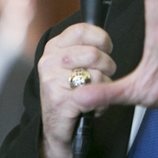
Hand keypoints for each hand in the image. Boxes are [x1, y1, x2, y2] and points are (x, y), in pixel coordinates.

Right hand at [37, 22, 115, 157]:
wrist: (55, 127)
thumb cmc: (69, 93)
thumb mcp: (72, 64)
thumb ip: (84, 48)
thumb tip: (106, 39)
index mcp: (53, 47)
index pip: (82, 30)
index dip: (102, 39)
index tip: (107, 49)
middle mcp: (49, 61)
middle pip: (94, 53)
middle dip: (108, 66)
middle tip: (103, 76)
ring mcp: (52, 80)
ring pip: (97, 74)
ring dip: (105, 87)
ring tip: (94, 94)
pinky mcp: (60, 99)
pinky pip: (95, 95)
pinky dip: (101, 105)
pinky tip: (92, 108)